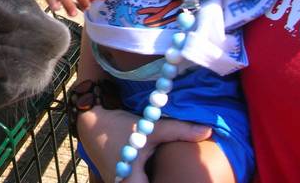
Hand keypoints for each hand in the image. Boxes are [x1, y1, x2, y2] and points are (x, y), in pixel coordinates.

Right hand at [78, 107, 211, 182]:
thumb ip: (178, 130)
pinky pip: (140, 182)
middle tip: (186, 177)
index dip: (171, 182)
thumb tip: (207, 130)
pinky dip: (151, 178)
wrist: (92, 122)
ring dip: (159, 178)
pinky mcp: (122, 181)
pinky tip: (159, 171)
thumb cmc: (119, 127)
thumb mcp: (149, 128)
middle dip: (167, 179)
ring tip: (171, 172)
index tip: (188, 180)